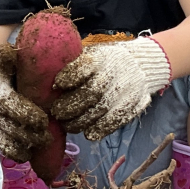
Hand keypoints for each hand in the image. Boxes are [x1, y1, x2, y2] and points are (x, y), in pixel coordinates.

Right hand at [0, 53, 50, 162]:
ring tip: (39, 149)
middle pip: (13, 127)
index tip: (43, 121)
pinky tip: (27, 155)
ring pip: (7, 140)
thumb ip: (5, 59)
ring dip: (24, 146)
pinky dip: (14, 152)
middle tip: (47, 138)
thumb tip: (8, 50)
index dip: (28, 115)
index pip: (13, 106)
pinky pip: (1, 145)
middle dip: (31, 135)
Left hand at [52, 37, 170, 139]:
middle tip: (57, 113)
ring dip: (82, 121)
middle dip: (71, 105)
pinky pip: (119, 118)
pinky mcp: (136, 103)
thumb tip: (49, 82)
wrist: (140, 63)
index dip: (71, 76)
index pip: (86, 65)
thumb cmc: (104, 61)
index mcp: (102, 56)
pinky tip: (89, 134)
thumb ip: (74, 65)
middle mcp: (117, 71)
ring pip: (104, 108)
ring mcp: (129, 88)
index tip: (57, 85)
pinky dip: (102, 128)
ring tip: (68, 126)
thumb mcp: (91, 54)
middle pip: (93, 92)